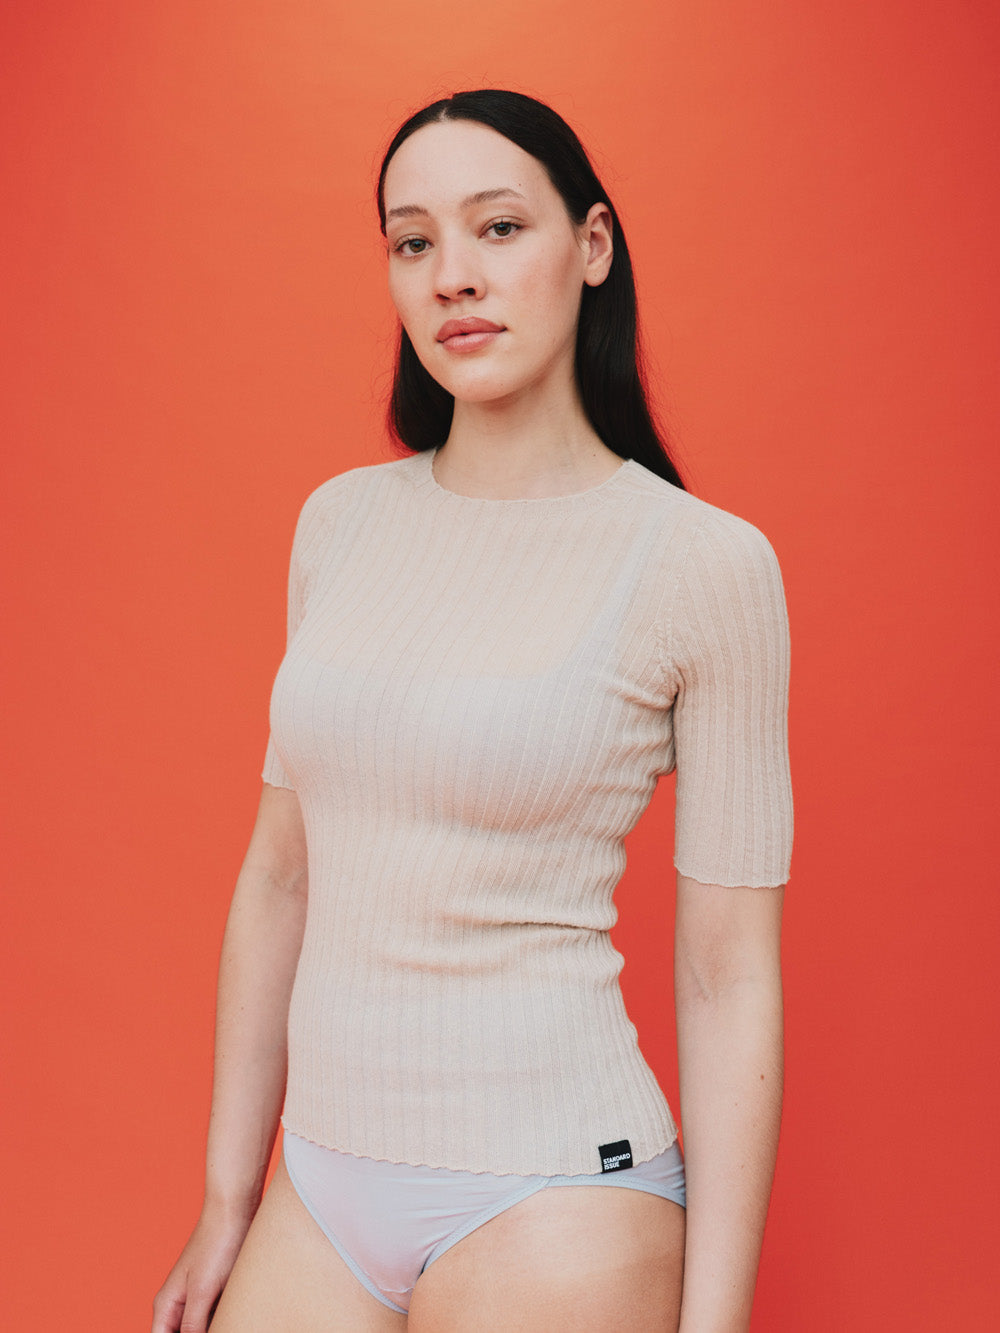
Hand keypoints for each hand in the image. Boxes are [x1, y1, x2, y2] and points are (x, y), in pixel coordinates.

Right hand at [152, 1203, 253, 1332]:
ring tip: (229, 1320)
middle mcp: (177, 1304)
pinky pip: (215, 1317)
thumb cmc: (216, 1244)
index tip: (201, 1332)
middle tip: (221, 1325)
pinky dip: (223, 1321)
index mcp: (166, 1305)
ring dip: (214, 1327)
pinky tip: (235, 1318)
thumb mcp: (202, 1291)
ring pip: (201, 1328)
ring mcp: (197, 1297)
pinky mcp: (215, 1290)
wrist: (236, 1210)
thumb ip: (192, 1324)